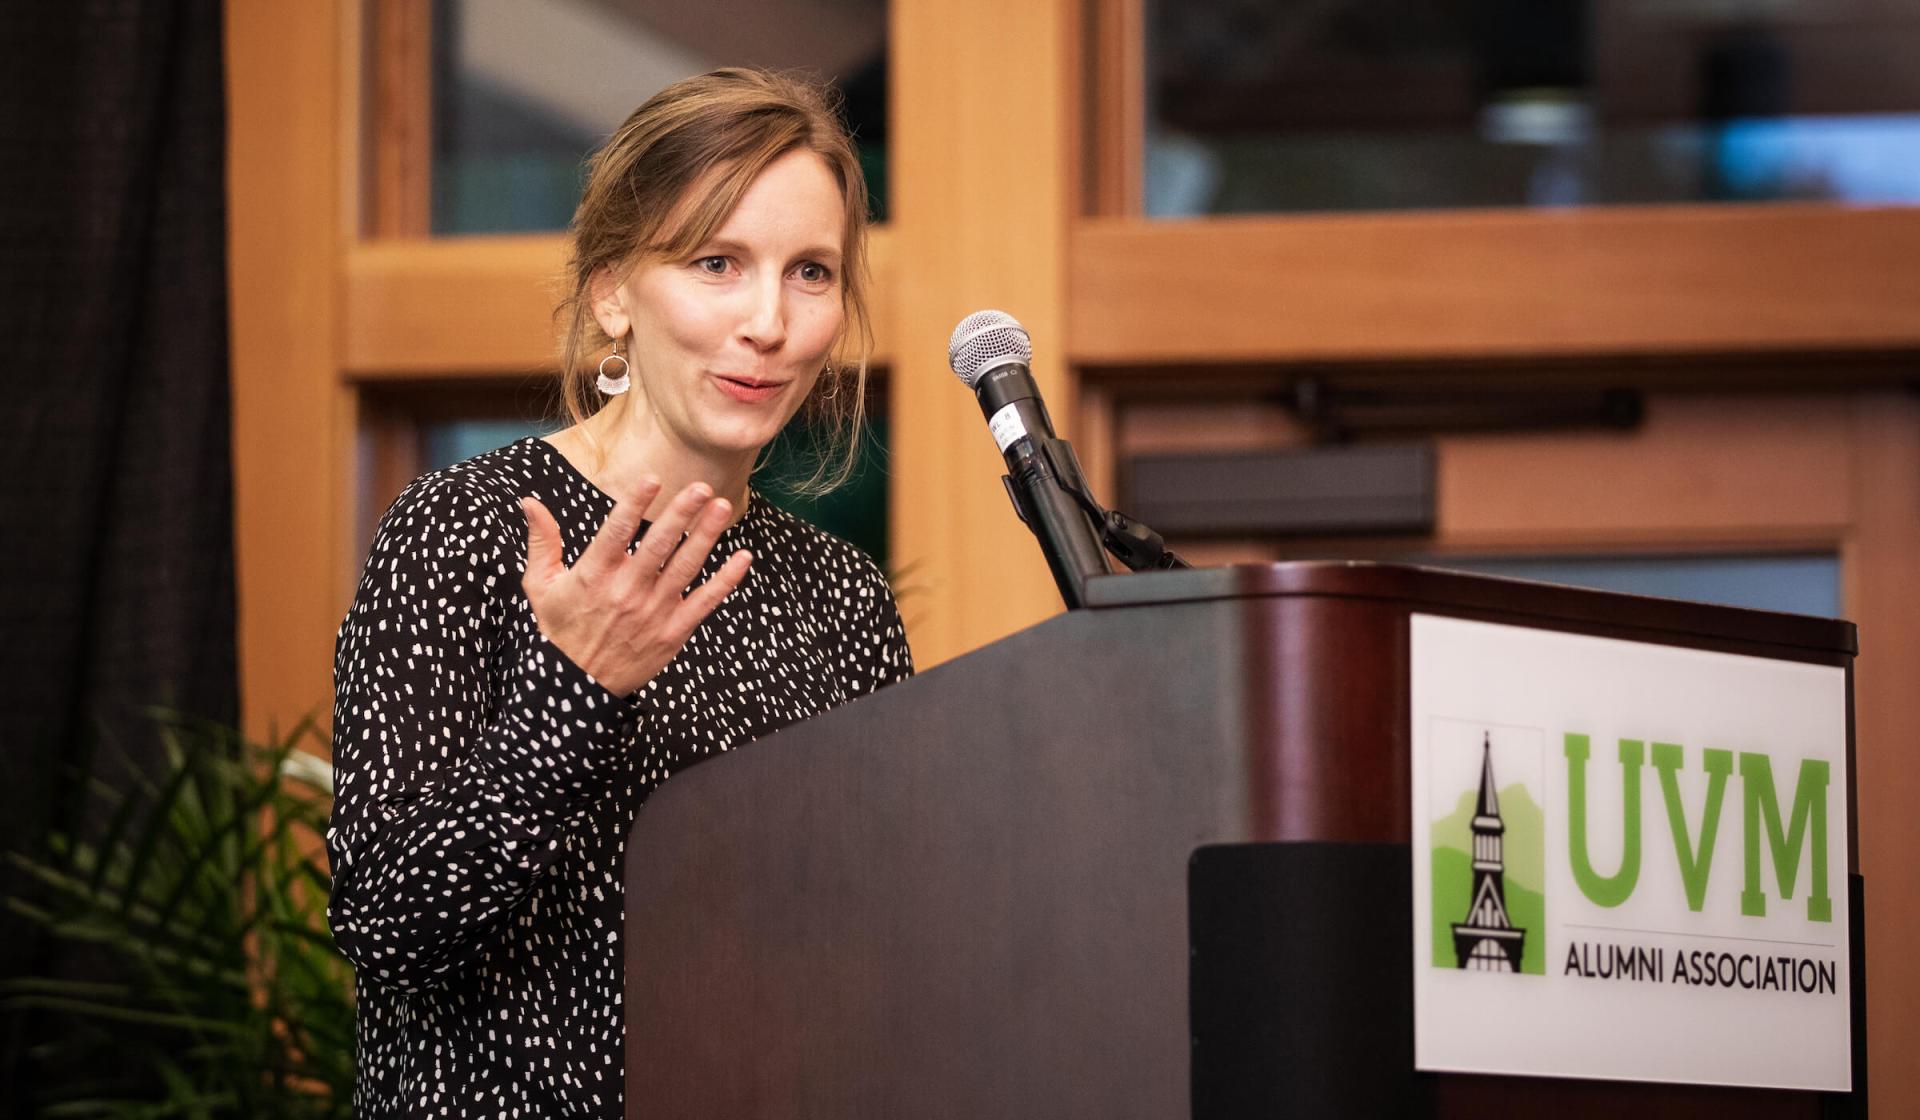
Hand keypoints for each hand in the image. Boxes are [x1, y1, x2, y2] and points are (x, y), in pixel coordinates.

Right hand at [519, 479, 751, 695]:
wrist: (575, 686)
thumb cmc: (560, 629)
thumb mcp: (540, 586)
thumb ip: (542, 541)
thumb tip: (529, 502)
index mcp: (594, 575)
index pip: (617, 532)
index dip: (634, 504)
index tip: (652, 479)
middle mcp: (626, 591)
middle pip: (659, 545)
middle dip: (682, 513)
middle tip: (701, 487)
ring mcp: (653, 612)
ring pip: (685, 567)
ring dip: (706, 536)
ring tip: (722, 508)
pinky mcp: (674, 631)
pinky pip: (705, 602)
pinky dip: (727, 580)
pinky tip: (743, 557)